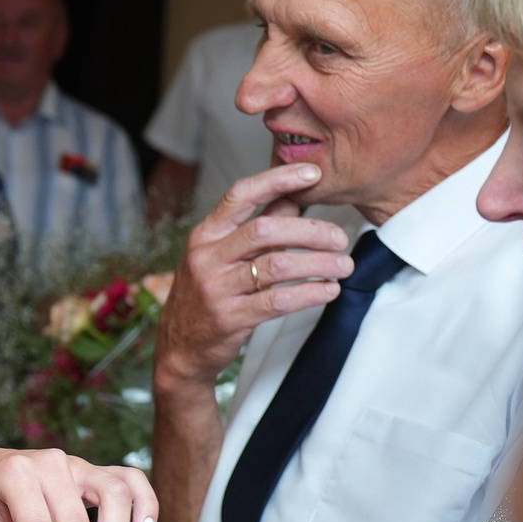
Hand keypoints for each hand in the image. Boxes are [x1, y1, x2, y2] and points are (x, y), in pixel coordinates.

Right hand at [154, 163, 354, 392]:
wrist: (179, 347)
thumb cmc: (204, 296)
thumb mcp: (219, 256)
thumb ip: (256, 228)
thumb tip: (293, 199)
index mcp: (205, 235)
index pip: (241, 195)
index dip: (277, 180)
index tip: (311, 174)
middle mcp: (207, 257)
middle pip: (266, 230)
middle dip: (311, 231)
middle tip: (339, 238)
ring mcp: (216, 288)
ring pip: (277, 265)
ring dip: (318, 263)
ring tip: (343, 266)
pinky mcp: (230, 317)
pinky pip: (278, 300)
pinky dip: (310, 293)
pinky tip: (328, 290)